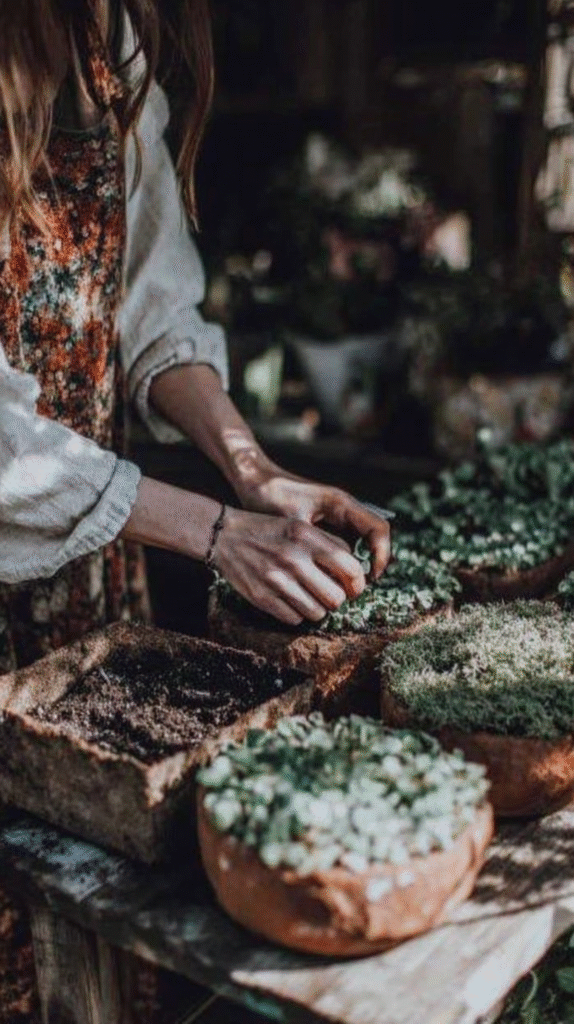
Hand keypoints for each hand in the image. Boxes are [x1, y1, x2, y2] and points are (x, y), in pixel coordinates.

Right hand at [212, 507, 367, 625]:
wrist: (226, 536)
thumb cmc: (269, 531)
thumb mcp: (299, 526)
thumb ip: (327, 545)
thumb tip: (354, 574)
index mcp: (306, 537)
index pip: (350, 568)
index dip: (357, 582)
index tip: (353, 585)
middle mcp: (294, 559)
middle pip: (336, 597)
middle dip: (337, 599)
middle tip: (330, 593)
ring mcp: (277, 580)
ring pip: (318, 613)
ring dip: (318, 608)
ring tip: (310, 597)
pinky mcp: (262, 598)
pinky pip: (295, 619)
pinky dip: (297, 613)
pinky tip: (291, 599)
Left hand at [234, 460, 391, 578]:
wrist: (254, 482)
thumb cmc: (271, 498)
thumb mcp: (293, 525)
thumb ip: (315, 547)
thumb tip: (332, 577)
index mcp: (342, 504)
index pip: (379, 529)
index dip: (381, 554)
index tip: (371, 577)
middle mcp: (345, 509)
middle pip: (375, 538)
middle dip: (371, 564)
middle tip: (356, 588)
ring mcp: (337, 516)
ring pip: (361, 543)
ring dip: (357, 565)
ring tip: (344, 587)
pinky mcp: (326, 524)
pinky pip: (344, 544)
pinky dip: (342, 562)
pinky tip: (328, 577)